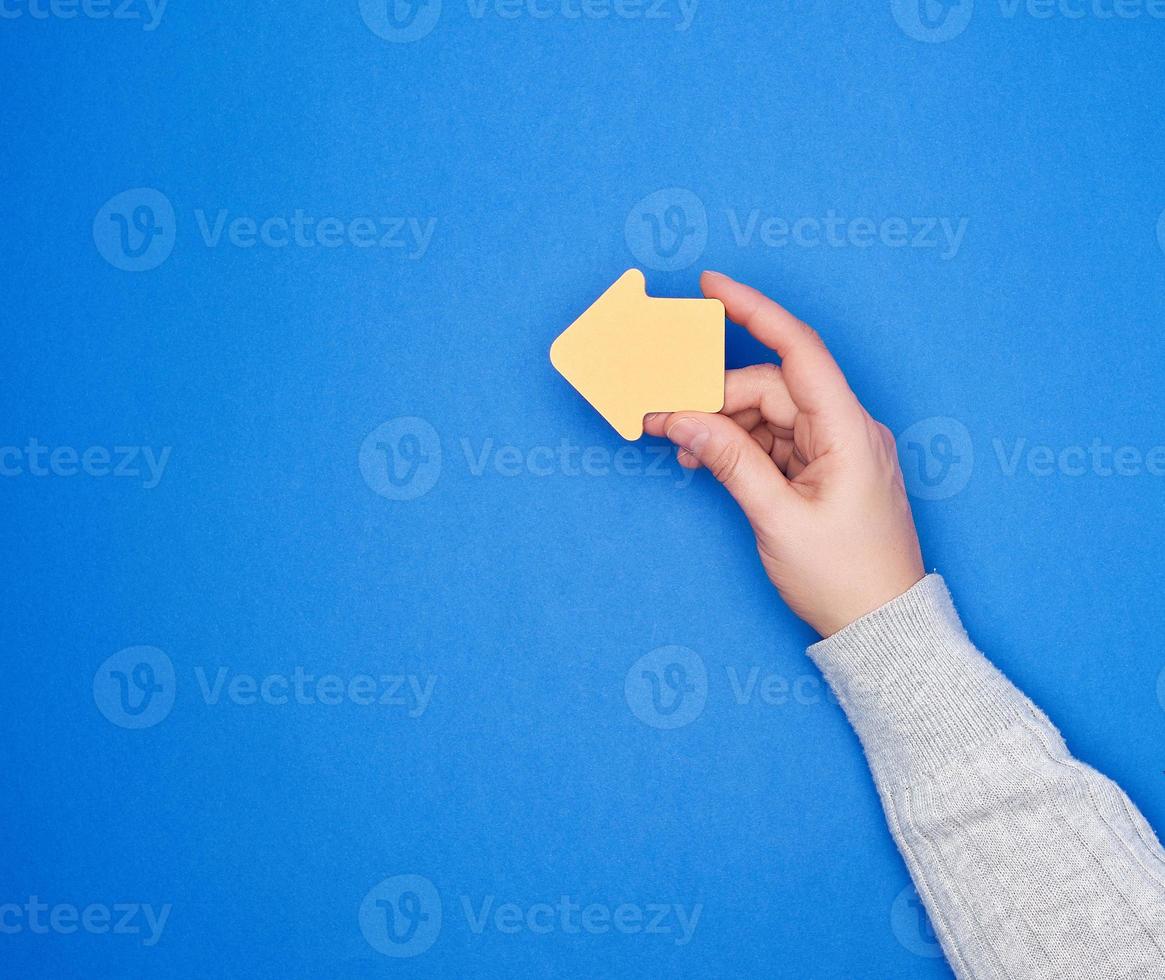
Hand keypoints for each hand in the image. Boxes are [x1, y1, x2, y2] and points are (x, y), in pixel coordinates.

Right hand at [644, 271, 924, 636]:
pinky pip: (779, 440)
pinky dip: (743, 447)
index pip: (798, 349)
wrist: (883, 629)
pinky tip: (712, 464)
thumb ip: (729, 463)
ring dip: (725, 427)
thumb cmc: (844, 580)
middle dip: (715, 399)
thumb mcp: (776, 521)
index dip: (754, 310)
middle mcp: (849, 429)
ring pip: (770, 414)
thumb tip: (682, 420)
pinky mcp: (829, 469)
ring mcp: (841, 449)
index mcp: (849, 432)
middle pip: (771, 387)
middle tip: (663, 418)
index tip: (711, 285)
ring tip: (686, 454)